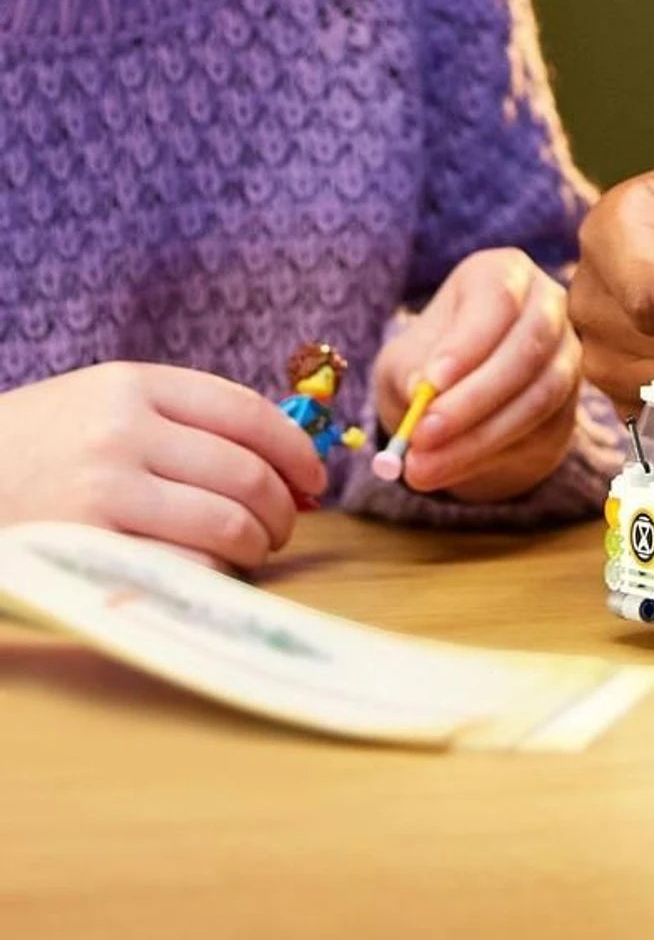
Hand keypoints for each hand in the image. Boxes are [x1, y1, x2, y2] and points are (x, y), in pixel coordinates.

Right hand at [0, 364, 324, 568]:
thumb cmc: (33, 450)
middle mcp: (121, 431)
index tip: (314, 477)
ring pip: (225, 522)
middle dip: (282, 507)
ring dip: (257, 543)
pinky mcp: (85, 549)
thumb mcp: (96, 406)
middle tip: (285, 525)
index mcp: (132, 385)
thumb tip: (279, 459)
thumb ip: (176, 420)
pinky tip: (210, 573)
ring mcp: (102, 491)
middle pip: (245, 471)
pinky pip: (182, 566)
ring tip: (255, 550)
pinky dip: (212, 575)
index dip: (295, 450)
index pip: (247, 413)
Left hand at [374, 247, 581, 503]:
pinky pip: (541, 431)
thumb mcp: (404, 361)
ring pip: (541, 394)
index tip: (431, 382)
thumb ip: (409, 370)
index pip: (498, 299)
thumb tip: (421, 389)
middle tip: (422, 436)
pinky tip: (450, 467)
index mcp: (503, 274)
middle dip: (473, 398)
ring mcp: (568, 354)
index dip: (469, 342)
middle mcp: (547, 306)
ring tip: (422, 469)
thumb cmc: (428, 366)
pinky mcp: (572, 403)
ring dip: (479, 437)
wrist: (459, 404)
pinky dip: (491, 455)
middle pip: (528, 347)